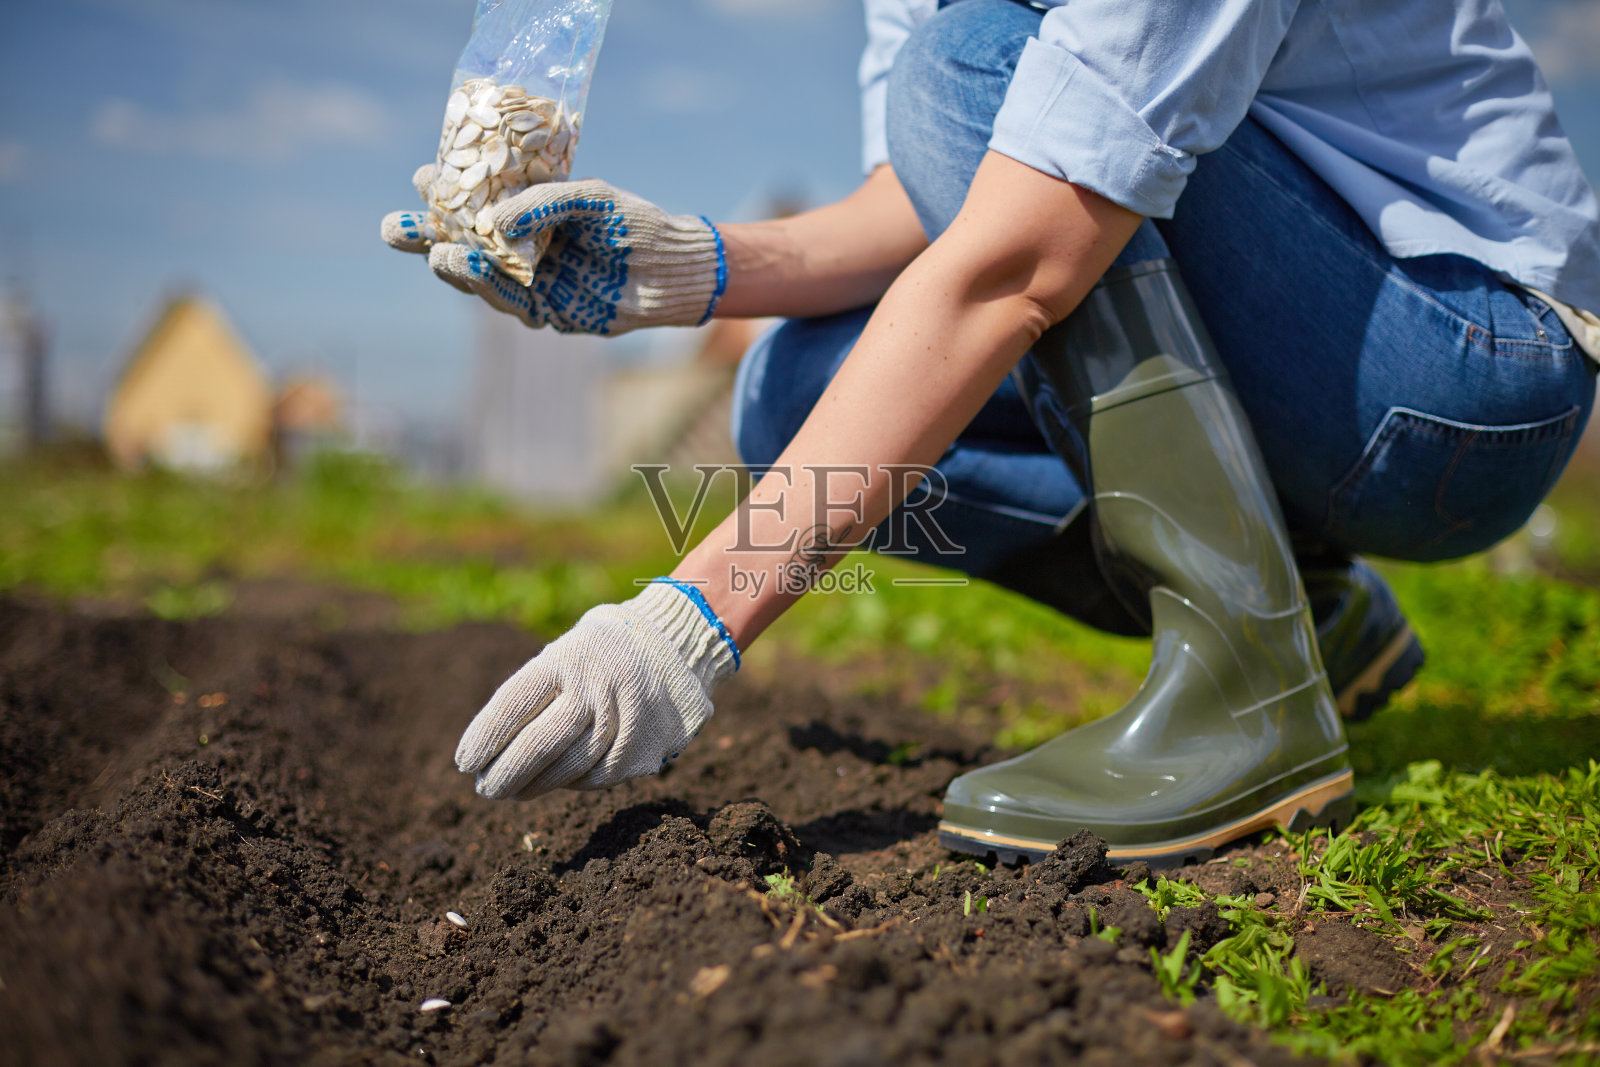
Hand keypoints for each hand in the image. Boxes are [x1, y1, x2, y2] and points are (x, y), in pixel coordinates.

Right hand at [381, 174, 726, 335]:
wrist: (672, 269)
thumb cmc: (633, 223)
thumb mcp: (591, 197)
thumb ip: (544, 201)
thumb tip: (494, 221)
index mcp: (523, 212)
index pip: (472, 201)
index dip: (443, 192)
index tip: (424, 178)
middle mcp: (518, 248)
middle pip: (458, 244)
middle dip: (425, 238)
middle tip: (397, 229)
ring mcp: (529, 282)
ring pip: (478, 278)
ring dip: (456, 266)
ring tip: (443, 253)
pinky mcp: (545, 312)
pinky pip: (511, 302)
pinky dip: (492, 287)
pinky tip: (476, 269)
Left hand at [454, 580, 739, 799]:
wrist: (676, 645)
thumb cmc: (600, 654)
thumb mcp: (567, 652)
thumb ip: (536, 694)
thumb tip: (491, 750)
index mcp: (568, 656)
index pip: (516, 701)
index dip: (486, 735)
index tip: (464, 762)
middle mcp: (597, 683)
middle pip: (542, 741)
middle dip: (507, 772)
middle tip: (484, 789)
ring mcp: (625, 714)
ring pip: (570, 766)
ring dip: (535, 784)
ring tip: (512, 791)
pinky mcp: (646, 743)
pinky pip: (599, 774)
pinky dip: (573, 782)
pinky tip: (556, 782)